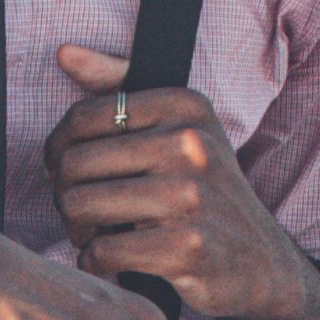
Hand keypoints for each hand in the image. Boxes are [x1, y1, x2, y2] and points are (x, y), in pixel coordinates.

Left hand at [43, 44, 313, 319]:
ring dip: (76, 231)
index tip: (63, 173)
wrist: (261, 262)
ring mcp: (190, 197)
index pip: (83, 118)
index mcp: (185, 107)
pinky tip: (110, 264)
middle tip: (80, 215)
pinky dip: (95, 263)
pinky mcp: (186, 249)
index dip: (57, 151)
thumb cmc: (206, 194)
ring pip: (80, 207)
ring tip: (93, 237)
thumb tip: (65, 55)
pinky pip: (103, 252)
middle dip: (64, 196)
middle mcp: (190, 145)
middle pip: (75, 164)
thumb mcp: (179, 129)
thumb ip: (120, 88)